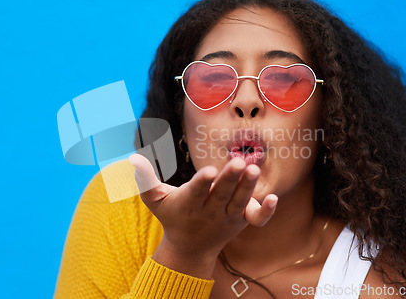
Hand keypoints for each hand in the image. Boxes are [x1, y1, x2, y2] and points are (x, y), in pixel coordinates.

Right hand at [129, 154, 276, 277]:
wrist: (190, 248)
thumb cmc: (172, 217)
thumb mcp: (154, 200)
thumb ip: (145, 179)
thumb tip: (132, 157)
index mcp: (188, 205)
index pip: (196, 193)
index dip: (202, 182)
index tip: (209, 170)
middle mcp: (209, 212)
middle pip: (221, 195)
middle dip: (229, 179)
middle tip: (239, 162)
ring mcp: (227, 218)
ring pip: (240, 202)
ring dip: (247, 187)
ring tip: (254, 168)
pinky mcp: (241, 221)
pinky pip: (257, 220)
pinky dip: (266, 212)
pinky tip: (273, 198)